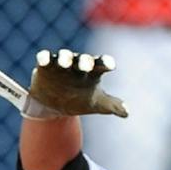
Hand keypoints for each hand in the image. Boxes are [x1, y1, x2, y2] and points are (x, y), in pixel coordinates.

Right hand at [0, 49, 127, 119]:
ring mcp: (61, 64)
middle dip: (84, 61)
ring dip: (64, 58)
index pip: (102, 64)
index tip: (110, 66)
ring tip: (64, 64)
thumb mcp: (96, 105)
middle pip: (83, 59)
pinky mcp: (45, 66)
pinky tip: (43, 61)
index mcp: (93, 71)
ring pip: (64, 56)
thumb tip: (127, 113)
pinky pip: (45, 58)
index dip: (106, 63)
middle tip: (85, 66)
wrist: (56, 107)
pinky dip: (44, 58)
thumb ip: (112, 106)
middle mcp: (78, 64)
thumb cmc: (80, 101)